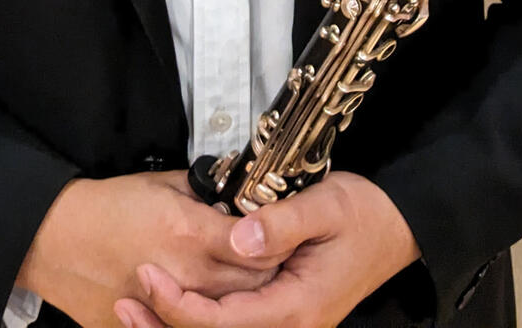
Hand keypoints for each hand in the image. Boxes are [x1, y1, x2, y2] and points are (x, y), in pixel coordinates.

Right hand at [17, 171, 282, 327]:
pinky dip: (204, 313)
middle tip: (275, 257)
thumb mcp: (162, 182)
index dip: (276, 239)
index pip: (258, 245)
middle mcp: (187, 274)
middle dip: (269, 270)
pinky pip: (188, 326)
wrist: (57, 238)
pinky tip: (205, 298)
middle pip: (253, 284)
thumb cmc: (106, 206)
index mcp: (192, 233)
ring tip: (241, 281)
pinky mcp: (146, 326)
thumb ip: (203, 190)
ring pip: (228, 310)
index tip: (282, 232)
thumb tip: (230, 192)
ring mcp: (169, 305)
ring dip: (241, 296)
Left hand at [114, 171, 419, 327]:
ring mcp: (287, 324)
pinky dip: (199, 320)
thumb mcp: (325, 206)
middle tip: (123, 300)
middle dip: (166, 323)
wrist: (398, 228)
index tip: (148, 277)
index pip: (225, 323)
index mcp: (297, 307)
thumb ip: (281, 223)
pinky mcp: (282, 314)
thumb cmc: (363, 214)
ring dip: (177, 324)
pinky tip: (171, 305)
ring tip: (131, 308)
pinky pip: (234, 326)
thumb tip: (237, 238)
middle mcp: (290, 326)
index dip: (181, 307)